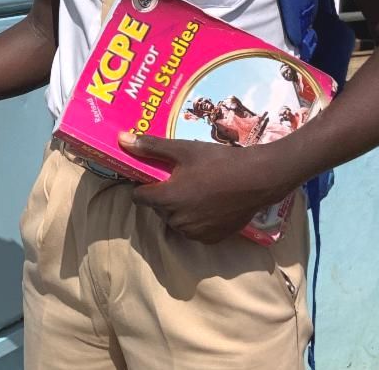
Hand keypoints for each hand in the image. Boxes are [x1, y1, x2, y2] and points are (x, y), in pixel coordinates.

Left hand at [118, 132, 300, 242]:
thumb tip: (121, 139)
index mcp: (167, 199)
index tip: (154, 176)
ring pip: (176, 221)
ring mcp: (195, 232)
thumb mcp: (183, 149)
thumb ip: (151, 146)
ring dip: (179, 209)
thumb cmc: (218, 161)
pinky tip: (209, 203)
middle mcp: (178, 220)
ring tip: (196, 190)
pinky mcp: (212, 238)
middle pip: (158, 209)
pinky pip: (194, 230)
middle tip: (180, 178)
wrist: (257, 178)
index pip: (139, 197)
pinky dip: (196, 220)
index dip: (144, 186)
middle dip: (164, 196)